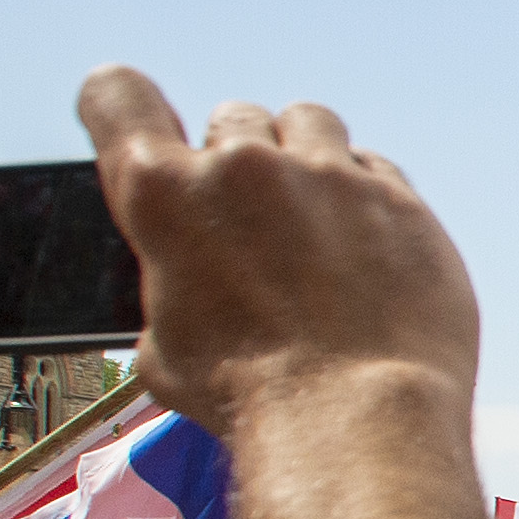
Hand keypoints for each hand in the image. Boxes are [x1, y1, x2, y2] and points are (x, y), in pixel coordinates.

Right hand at [77, 71, 479, 440]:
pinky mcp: (399, 200)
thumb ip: (174, 283)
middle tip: (252, 223)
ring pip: (308, 123)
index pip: (118, 97)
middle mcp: (245, 168)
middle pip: (233, 120)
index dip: (120, 105)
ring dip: (303, 157)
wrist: (358, 421)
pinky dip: (365, 194)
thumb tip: (192, 281)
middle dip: (237, 161)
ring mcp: (330, 176)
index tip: (137, 122)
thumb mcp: (165, 346)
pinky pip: (373, 167)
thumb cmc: (252, 399)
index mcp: (164, 195)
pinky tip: (366, 248)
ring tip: (312, 221)